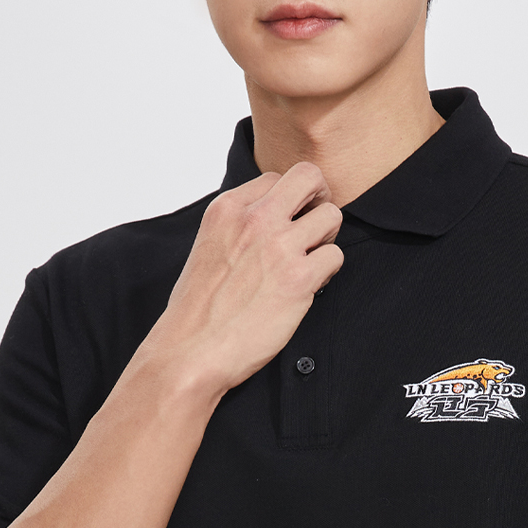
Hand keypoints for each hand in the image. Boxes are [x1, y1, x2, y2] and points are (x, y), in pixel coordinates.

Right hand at [144, 163, 343, 396]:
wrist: (191, 349)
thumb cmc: (198, 307)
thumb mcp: (209, 245)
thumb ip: (239, 225)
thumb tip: (273, 220)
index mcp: (228, 208)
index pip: (275, 178)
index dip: (287, 201)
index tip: (284, 224)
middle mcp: (255, 220)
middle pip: (309, 177)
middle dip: (318, 198)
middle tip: (313, 226)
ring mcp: (279, 246)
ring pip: (331, 215)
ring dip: (326, 238)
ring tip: (309, 260)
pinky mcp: (299, 278)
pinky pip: (335, 256)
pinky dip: (328, 272)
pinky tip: (309, 285)